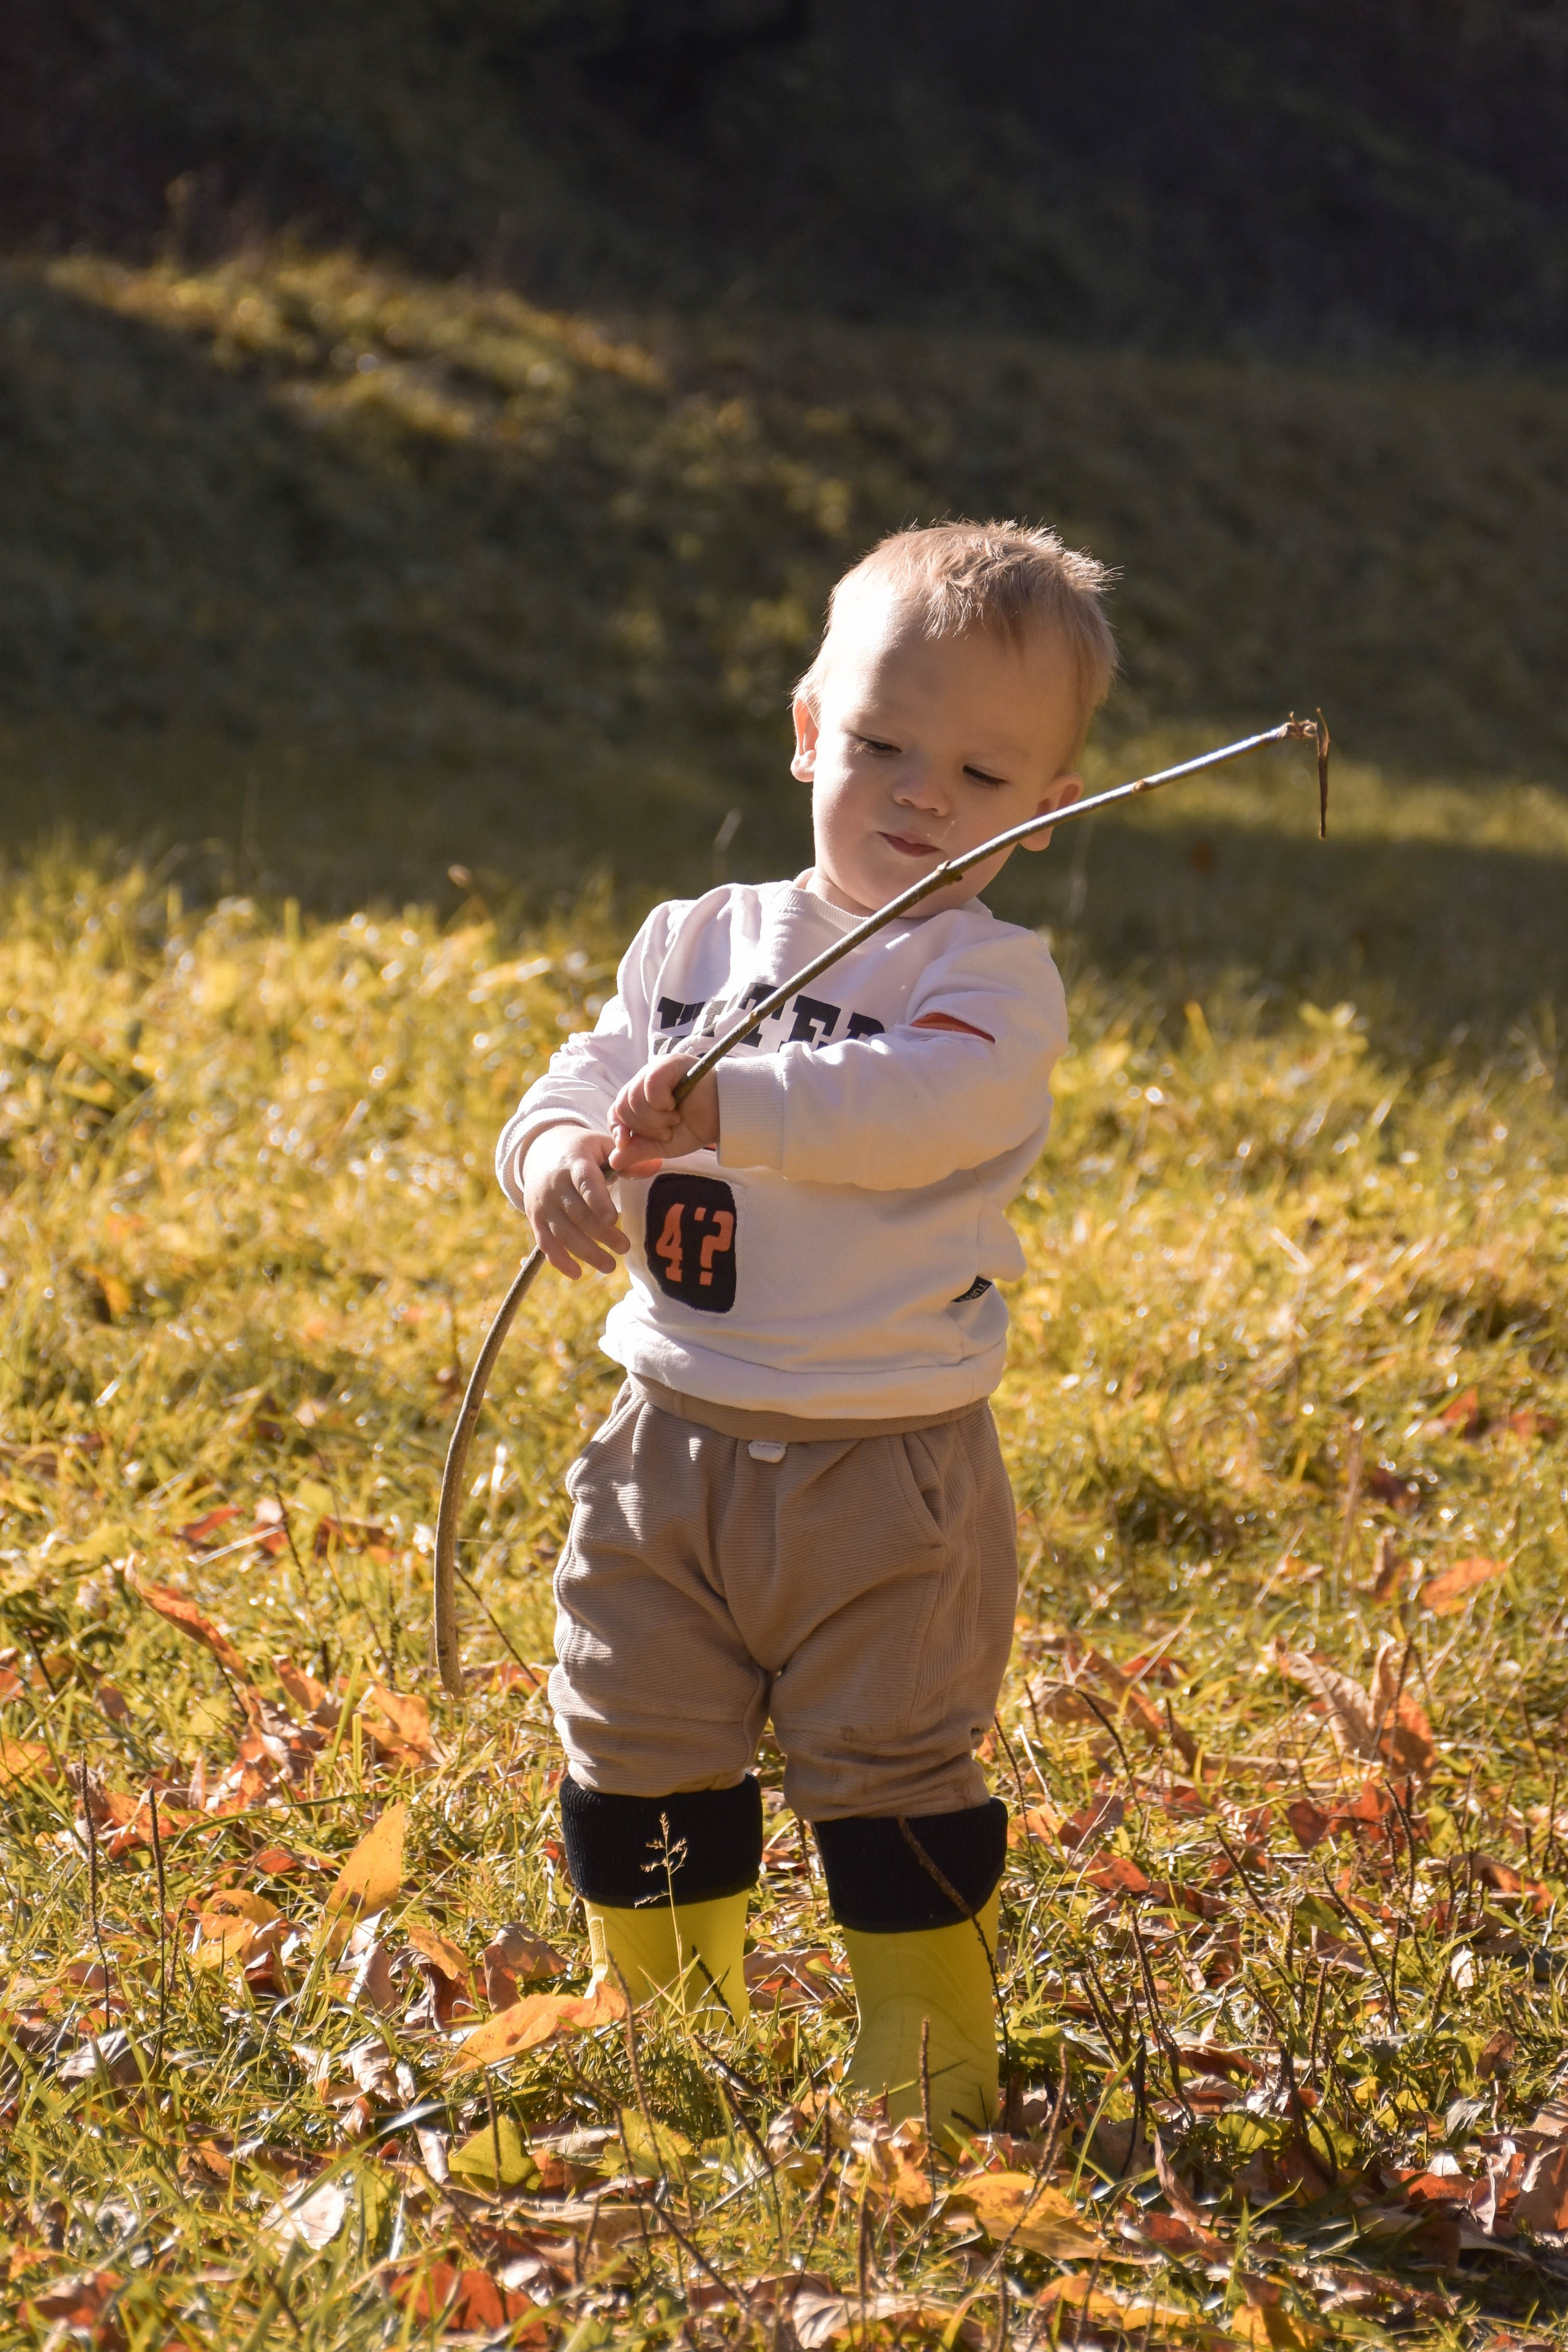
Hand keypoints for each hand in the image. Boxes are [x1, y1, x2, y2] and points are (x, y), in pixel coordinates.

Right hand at [521, 1124, 627, 1278]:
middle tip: (625, 1248)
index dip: (598, 1201)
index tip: (613, 1219)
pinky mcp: (535, 1219)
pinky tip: (577, 1274)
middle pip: (578, 1214)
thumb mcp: (602, 1146)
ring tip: (610, 1266)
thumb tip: (656, 1166)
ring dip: (586, 1252)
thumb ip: (626, 1160)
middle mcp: (555, 1185)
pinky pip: (545, 1243)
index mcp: (575, 1163)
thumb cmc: (582, 1150)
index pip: (585, 1183)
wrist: (539, 1151)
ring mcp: (543, 1204)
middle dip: (601, 1234)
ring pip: (563, 1233)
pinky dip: (559, 1260)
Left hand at [608, 1053, 718, 1173]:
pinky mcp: (667, 1064)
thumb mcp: (663, 1145)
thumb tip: (614, 1161)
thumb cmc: (696, 1126)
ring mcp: (654, 1070)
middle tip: (667, 1130)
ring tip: (674, 1119)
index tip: (626, 1142)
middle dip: (644, 1128)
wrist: (725, 1116)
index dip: (617, 1128)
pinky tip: (675, 1105)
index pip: (616, 1111)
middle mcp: (644, 1081)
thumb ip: (639, 1151)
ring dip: (655, 1118)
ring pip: (634, 1098)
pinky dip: (660, 1103)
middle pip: (622, 1106)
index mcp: (640, 1097)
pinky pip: (649, 1086)